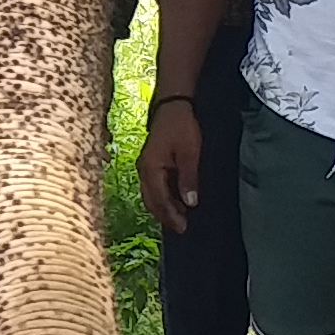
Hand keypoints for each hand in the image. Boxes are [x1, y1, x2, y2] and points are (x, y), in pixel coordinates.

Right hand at [137, 97, 203, 233]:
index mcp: (151, 168)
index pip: (159, 199)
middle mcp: (143, 170)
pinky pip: (153, 187)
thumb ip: (188, 178)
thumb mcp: (190, 153)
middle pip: (151, 201)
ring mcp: (145, 167)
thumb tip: (190, 203)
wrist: (172, 105)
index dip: (171, 215)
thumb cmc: (181, 127)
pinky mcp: (150, 164)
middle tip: (182, 228)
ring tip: (180, 218)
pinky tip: (176, 201)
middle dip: (165, 216)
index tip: (183, 228)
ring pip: (151, 195)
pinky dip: (163, 197)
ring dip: (164, 207)